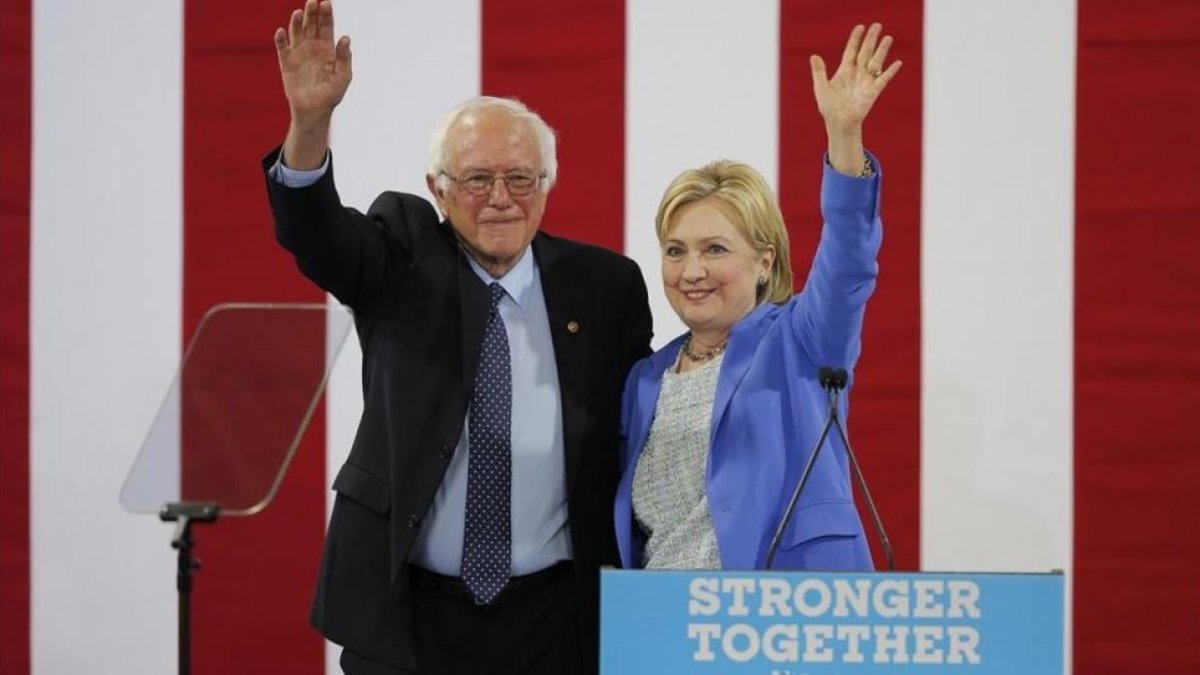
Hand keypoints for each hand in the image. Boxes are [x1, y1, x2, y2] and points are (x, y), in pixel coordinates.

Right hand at [274, 0, 351, 125]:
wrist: (314, 110)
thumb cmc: (331, 94)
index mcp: (327, 48)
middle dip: (312, 13)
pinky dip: (281, 39)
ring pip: (296, 32)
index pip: (327, 27)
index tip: (326, 3)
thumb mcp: (343, 77)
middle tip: (312, 2)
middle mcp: (312, 46)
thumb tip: (346, 38)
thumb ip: (344, 58)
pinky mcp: (286, 62)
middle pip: (311, 25)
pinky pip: (282, 47)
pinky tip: (281, 32)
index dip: (326, 15)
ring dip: (297, 22)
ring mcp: (298, 52)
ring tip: (299, 13)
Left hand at [809, 23, 900, 135]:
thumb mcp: (821, 88)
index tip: (860, 27)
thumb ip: (819, 72)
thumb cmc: (829, 107)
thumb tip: (814, 56)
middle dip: (871, 39)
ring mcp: (866, 81)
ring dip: (882, 50)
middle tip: (877, 25)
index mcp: (845, 70)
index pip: (851, 50)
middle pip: (865, 52)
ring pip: (876, 62)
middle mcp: (857, 73)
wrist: (839, 123)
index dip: (855, 39)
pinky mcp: (873, 91)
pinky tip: (897, 62)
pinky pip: (883, 79)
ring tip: (888, 38)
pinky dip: (890, 71)